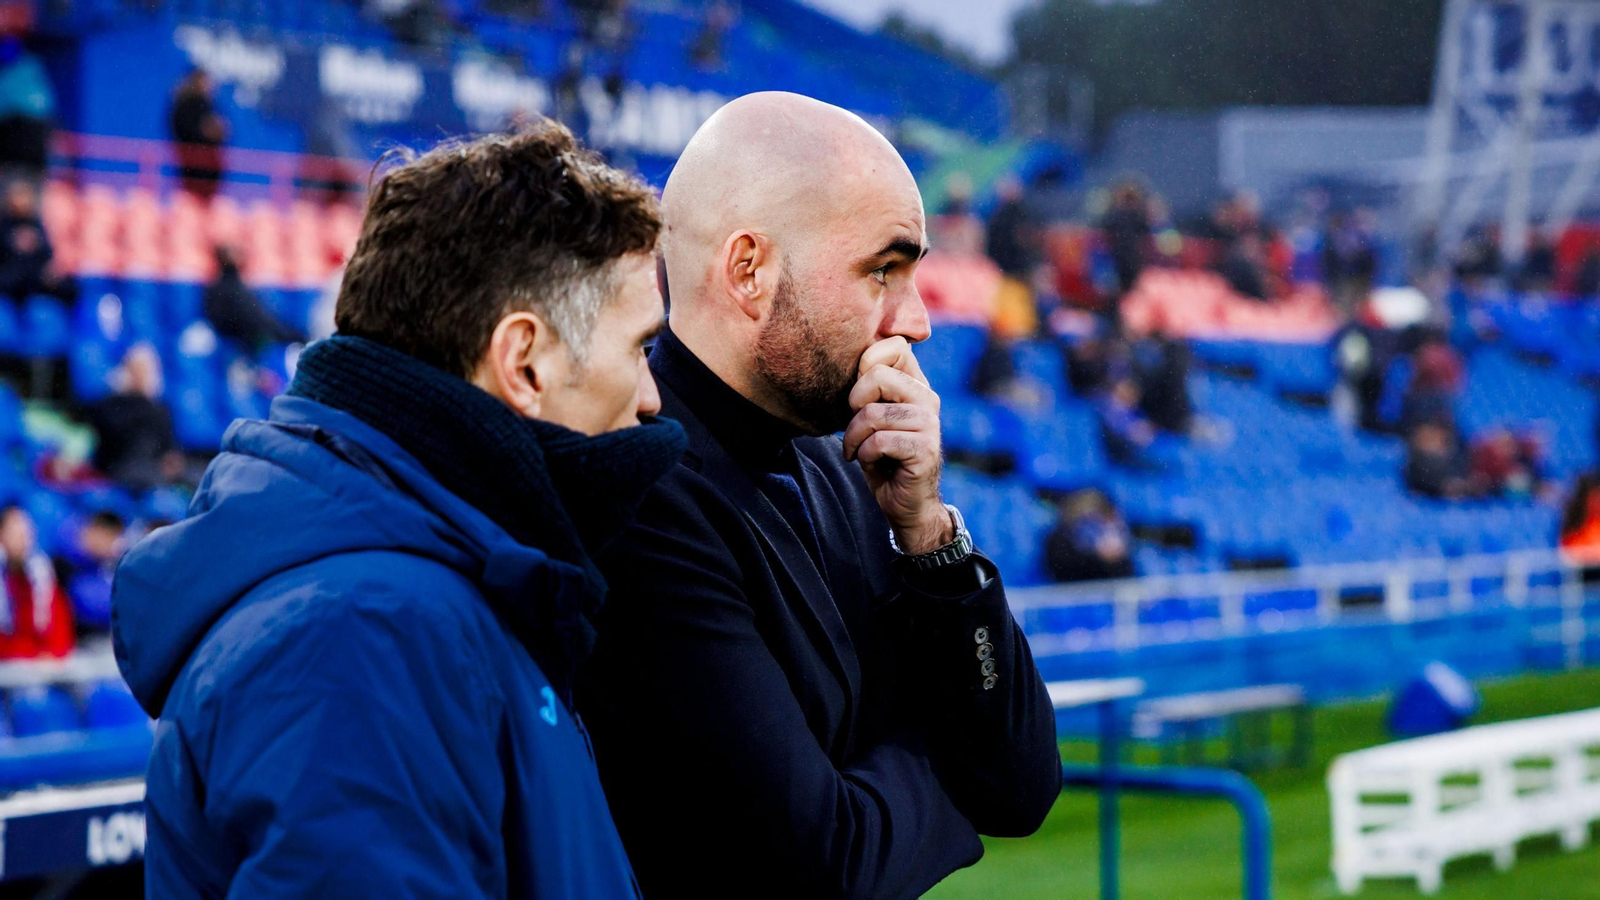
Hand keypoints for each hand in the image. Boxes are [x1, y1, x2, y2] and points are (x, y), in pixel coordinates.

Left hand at [842, 336, 951, 554]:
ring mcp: (929, 423)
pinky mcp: (925, 448)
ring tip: (858, 450)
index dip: (864, 367)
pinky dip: (864, 454)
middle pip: (877, 375)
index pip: (892, 347)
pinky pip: (879, 441)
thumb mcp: (872, 417)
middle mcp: (927, 398)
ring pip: (873, 414)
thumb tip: (855, 359)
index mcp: (915, 384)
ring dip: (854, 437)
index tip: (860, 399)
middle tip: (855, 427)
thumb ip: (870, 389)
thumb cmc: (883, 458)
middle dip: (853, 404)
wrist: (905, 503)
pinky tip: (870, 462)